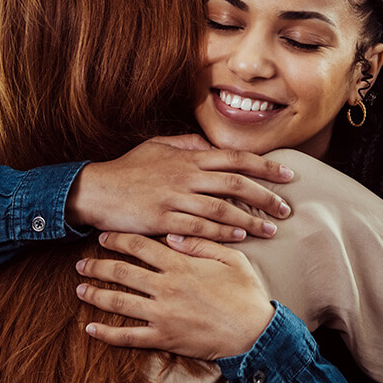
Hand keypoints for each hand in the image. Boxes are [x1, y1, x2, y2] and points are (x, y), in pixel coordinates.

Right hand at [66, 135, 293, 241]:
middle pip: (237, 183)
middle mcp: (186, 175)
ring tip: (270, 230)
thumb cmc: (129, 169)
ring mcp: (174, 198)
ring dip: (249, 220)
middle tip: (286, 209)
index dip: (266, 166)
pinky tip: (239, 238)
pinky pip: (199, 228)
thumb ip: (188, 144)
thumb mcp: (158, 146)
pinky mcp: (162, 220)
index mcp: (190, 157)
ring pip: (222, 209)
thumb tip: (212, 144)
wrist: (95, 190)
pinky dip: (221, 234)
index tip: (288, 175)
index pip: (237, 158)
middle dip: (266, 197)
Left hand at [75, 232, 273, 359]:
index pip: (141, 246)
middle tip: (82, 263)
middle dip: (97, 266)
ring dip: (95, 295)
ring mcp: (161, 314)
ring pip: (118, 302)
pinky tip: (91, 328)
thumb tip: (172, 235)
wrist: (253, 332)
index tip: (104, 236)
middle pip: (121, 272)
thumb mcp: (231, 259)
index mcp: (181, 265)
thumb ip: (201, 244)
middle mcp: (166, 287)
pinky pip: (127, 337)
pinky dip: (106, 333)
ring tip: (80, 290)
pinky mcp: (163, 337)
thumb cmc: (246, 294)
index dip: (119, 239)